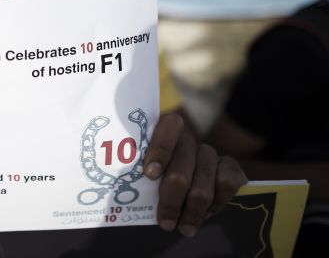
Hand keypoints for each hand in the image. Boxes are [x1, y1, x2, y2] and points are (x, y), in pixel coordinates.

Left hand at [143, 112, 247, 236]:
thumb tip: (125, 195)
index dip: (161, 149)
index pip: (169, 127)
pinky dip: (216, 203)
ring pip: (203, 183)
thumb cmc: (156, 181)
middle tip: (166, 223)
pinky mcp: (229, 165)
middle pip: (180, 170)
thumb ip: (140, 177)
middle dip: (171, 201)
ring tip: (185, 227)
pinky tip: (206, 213)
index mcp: (163, 135)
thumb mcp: (144, 175)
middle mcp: (187, 141)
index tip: (150, 175)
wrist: (187, 187)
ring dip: (192, 211)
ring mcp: (208, 152)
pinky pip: (227, 183)